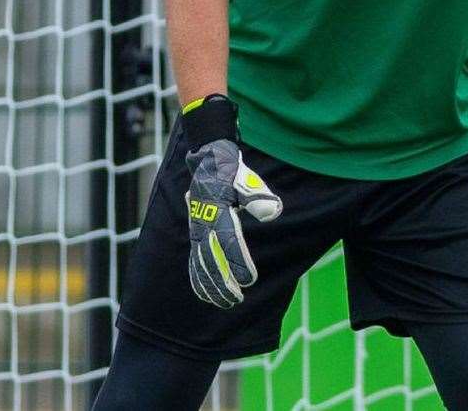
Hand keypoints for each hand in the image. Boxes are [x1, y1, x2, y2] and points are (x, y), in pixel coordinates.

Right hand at [185, 138, 281, 307]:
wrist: (209, 163)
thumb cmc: (231, 173)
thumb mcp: (246, 180)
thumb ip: (258, 196)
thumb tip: (274, 212)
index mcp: (217, 211)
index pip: (228, 241)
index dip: (238, 262)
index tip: (249, 280)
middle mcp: (203, 224)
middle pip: (211, 259)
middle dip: (223, 282)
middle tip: (237, 299)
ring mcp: (197, 231)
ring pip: (201, 265)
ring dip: (212, 286)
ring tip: (226, 303)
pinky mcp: (195, 235)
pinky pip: (194, 262)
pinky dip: (199, 280)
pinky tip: (206, 296)